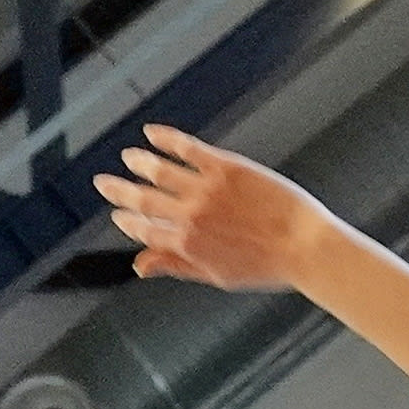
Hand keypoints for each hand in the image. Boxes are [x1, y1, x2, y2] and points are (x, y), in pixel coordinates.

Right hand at [95, 125, 339, 289]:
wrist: (305, 247)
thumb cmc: (268, 265)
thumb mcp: (216, 276)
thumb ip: (175, 266)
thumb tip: (139, 266)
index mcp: (185, 245)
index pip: (144, 230)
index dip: (127, 221)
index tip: (118, 214)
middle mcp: (189, 216)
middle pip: (142, 199)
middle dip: (119, 191)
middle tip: (103, 183)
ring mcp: (206, 190)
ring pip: (159, 171)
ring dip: (138, 163)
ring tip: (128, 157)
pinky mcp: (226, 168)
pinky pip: (187, 149)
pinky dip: (166, 139)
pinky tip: (152, 132)